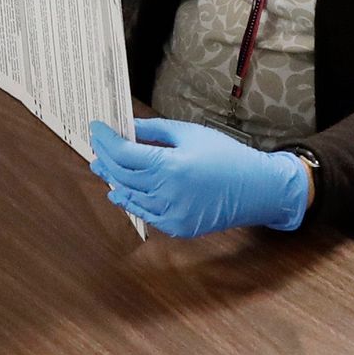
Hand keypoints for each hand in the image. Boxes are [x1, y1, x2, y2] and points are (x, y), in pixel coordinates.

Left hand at [86, 117, 311, 236]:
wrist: (256, 188)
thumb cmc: (226, 156)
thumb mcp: (189, 134)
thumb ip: (154, 130)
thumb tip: (127, 127)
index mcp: (171, 165)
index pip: (124, 153)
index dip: (106, 140)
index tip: (97, 128)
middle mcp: (168, 192)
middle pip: (121, 175)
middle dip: (105, 158)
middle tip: (97, 146)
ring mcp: (171, 214)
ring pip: (128, 196)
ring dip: (113, 180)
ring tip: (103, 166)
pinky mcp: (177, 226)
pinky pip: (144, 213)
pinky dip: (129, 200)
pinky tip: (120, 191)